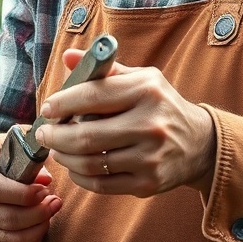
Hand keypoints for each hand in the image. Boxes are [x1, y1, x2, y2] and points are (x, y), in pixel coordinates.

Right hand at [0, 134, 62, 241]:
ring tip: (49, 215)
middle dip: (37, 214)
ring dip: (36, 231)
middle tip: (55, 202)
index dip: (24, 194)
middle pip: (4, 218)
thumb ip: (28, 157)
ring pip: (7, 240)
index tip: (45, 191)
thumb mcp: (9, 146)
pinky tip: (39, 231)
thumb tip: (45, 181)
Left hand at [34, 50, 215, 198]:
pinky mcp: (148, 182)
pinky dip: (80, 176)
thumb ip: (103, 69)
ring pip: (90, 162)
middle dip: (55, 136)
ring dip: (65, 157)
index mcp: (147, 90)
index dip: (62, 103)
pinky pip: (101, 184)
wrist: (199, 143)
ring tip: (56, 149)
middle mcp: (150, 123)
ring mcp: (150, 157)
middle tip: (43, 134)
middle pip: (86, 135)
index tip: (47, 108)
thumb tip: (68, 57)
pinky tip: (74, 166)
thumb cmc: (160, 105)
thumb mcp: (140, 79)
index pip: (93, 96)